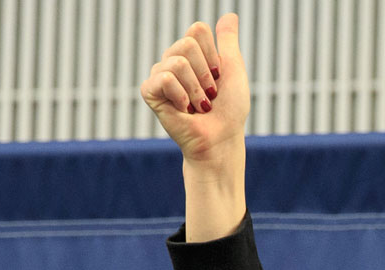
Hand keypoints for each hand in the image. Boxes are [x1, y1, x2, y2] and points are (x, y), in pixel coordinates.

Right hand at [141, 14, 248, 164]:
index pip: (197, 30)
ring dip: (196, 88)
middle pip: (186, 43)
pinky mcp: (150, 91)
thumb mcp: (234, 70)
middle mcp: (174, 60)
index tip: (219, 77)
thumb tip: (230, 15)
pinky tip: (184, 109)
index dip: (213, 55)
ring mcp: (160, 75)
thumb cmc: (230, 110)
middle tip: (208, 95)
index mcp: (193, 54)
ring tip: (198, 106)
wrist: (220, 139)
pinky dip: (181, 95)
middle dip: (205, 73)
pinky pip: (164, 77)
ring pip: (177, 61)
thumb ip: (228, 42)